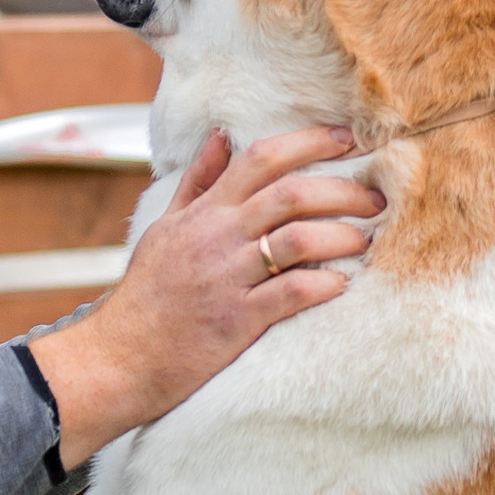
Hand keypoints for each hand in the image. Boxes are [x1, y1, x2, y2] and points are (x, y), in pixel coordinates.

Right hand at [27, 127, 382, 468]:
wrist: (120, 357)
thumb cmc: (146, 294)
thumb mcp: (165, 228)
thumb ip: (197, 183)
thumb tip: (220, 137)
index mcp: (204, 212)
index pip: (261, 158)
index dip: (309, 142)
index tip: (347, 139)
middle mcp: (218, 237)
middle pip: (292, 193)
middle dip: (343, 189)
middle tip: (374, 198)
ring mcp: (228, 277)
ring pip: (299, 239)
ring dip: (342, 236)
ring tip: (364, 241)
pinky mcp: (238, 320)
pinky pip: (293, 292)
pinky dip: (325, 284)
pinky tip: (341, 284)